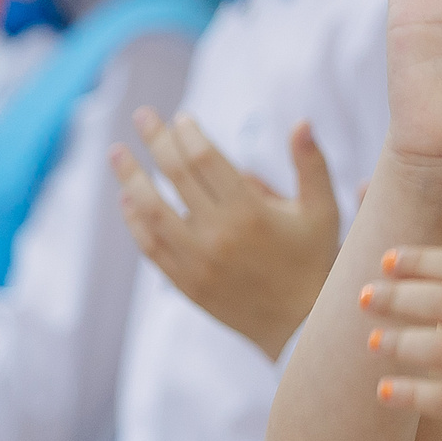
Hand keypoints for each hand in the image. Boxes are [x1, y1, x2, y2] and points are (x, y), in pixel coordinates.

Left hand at [117, 113, 345, 359]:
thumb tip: (301, 122)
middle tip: (142, 115)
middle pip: (176, 176)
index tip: (181, 117)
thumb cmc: (314, 260)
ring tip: (117, 152)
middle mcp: (219, 234)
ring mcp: (197, 261)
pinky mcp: (187, 283)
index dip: (189, 133)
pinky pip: (151, 247)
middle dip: (156, 140)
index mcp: (250, 211)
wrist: (301, 325)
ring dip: (131, 178)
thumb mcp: (324, 209)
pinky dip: (135, 221)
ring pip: (152, 211)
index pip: (206, 159)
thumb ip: (311, 163)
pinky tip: (127, 200)